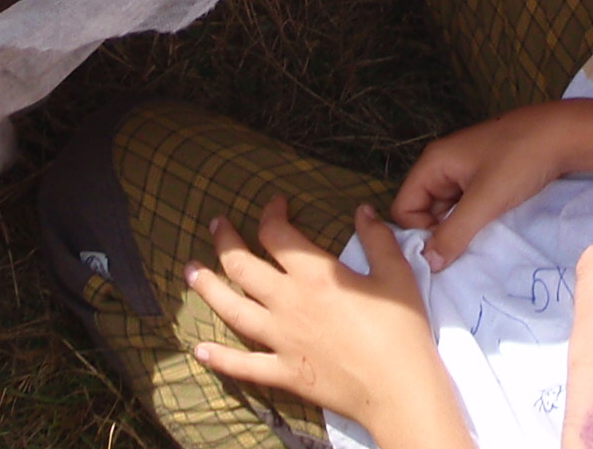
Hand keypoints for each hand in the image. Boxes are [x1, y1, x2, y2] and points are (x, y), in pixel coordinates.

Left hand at [187, 199, 470, 447]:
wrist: (398, 389)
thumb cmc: (401, 331)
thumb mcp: (396, 274)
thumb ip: (378, 237)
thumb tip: (362, 209)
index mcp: (316, 275)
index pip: (278, 234)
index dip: (271, 212)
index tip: (276, 204)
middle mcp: (289, 303)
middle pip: (243, 266)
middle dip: (225, 241)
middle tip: (216, 225)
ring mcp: (281, 340)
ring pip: (232, 309)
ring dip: (208, 288)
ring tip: (191, 271)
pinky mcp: (283, 372)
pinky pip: (243, 365)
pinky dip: (219, 358)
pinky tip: (199, 350)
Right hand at [393, 104, 583, 270]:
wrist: (564, 134)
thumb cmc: (519, 161)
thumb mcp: (484, 201)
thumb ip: (453, 233)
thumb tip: (428, 263)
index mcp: (433, 163)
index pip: (404, 208)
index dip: (418, 233)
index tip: (444, 250)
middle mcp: (443, 164)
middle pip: (422, 209)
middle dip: (437, 233)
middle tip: (461, 252)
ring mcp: (465, 169)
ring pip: (445, 209)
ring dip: (456, 228)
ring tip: (476, 243)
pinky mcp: (484, 175)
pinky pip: (465, 204)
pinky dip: (471, 219)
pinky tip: (488, 229)